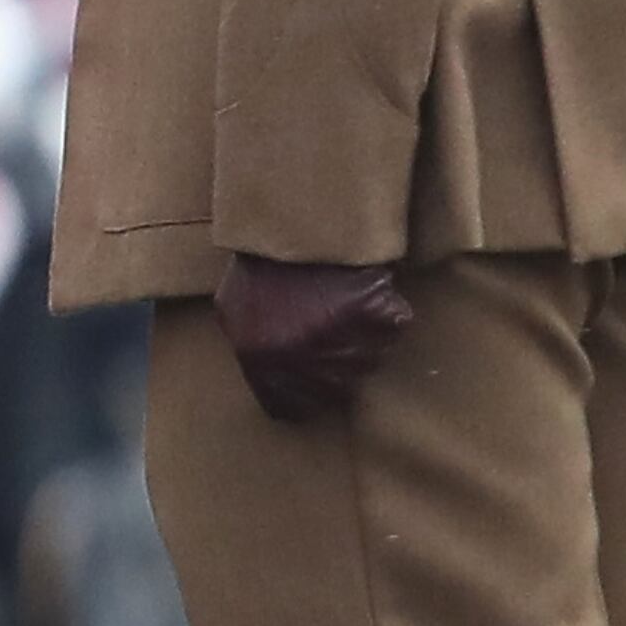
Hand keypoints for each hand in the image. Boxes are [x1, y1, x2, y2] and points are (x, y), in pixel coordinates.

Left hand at [212, 253, 413, 423]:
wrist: (293, 216)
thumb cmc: (261, 261)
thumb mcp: (233, 308)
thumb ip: (250, 352)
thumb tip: (271, 388)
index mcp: (261, 362)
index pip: (290, 409)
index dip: (302, 396)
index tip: (310, 382)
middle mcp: (302, 361)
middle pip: (336, 390)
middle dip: (336, 366)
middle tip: (329, 327)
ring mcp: (342, 341)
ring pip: (368, 361)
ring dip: (362, 340)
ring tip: (341, 301)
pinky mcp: (377, 318)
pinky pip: (392, 327)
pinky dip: (386, 313)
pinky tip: (363, 290)